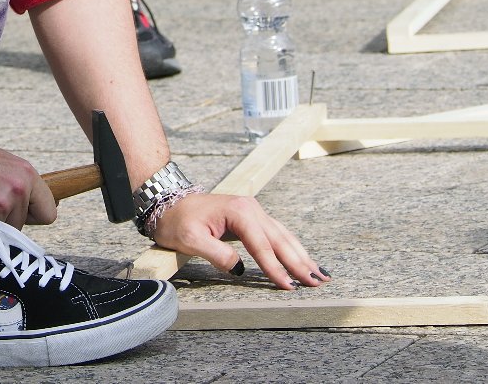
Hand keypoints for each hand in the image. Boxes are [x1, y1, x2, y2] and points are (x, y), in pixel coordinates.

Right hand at [0, 141, 56, 227]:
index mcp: (26, 172)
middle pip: (22, 224)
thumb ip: (17, 179)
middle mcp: (18, 187)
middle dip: (6, 218)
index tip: (19, 211)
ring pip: (5, 231)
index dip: (32, 215)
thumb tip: (39, 202)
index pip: (49, 213)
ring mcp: (1, 202)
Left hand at [152, 193, 329, 290]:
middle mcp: (251, 208)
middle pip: (280, 240)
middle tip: (318, 282)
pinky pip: (276, 234)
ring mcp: (253, 211)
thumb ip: (217, 254)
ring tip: (319, 274)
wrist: (168, 201)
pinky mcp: (251, 217)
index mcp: (239, 212)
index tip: (289, 286)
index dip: (275, 268)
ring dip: (301, 255)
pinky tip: (302, 258)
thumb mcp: (190, 239)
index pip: (262, 246)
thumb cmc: (177, 220)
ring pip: (283, 236)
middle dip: (299, 262)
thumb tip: (240, 269)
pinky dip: (291, 247)